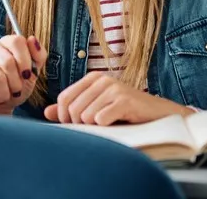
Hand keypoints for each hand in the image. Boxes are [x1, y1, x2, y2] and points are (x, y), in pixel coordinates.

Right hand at [0, 35, 46, 114]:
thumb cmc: (14, 89)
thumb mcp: (32, 74)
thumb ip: (38, 57)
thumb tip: (32, 39)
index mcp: (7, 43)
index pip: (16, 41)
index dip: (24, 61)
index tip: (27, 75)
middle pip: (7, 61)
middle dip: (16, 82)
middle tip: (15, 90)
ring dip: (5, 92)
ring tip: (4, 95)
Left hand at [43, 72, 191, 124]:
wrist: (159, 115)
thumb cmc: (127, 113)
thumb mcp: (97, 108)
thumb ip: (72, 108)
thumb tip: (47, 112)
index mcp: (92, 78)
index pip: (64, 98)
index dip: (65, 117)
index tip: (77, 126)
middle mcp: (101, 79)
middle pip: (73, 109)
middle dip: (80, 125)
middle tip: (97, 128)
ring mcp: (113, 88)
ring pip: (86, 116)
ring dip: (95, 127)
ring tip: (110, 124)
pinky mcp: (123, 100)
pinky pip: (100, 119)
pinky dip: (106, 127)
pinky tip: (118, 124)